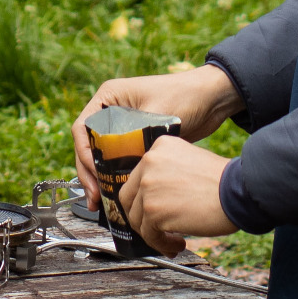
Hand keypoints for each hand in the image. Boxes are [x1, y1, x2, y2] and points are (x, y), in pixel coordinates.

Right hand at [70, 63, 237, 198]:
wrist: (213, 98)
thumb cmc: (186, 95)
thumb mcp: (158, 113)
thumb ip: (139, 136)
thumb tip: (124, 168)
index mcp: (109, 98)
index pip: (83, 129)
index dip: (84, 154)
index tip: (95, 174)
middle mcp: (111, 112)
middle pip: (88, 147)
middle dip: (89, 173)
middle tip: (94, 197)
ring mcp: (122, 128)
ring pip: (101, 158)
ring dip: (99, 180)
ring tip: (99, 203)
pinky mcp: (136, 141)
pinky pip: (118, 163)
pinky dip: (115, 178)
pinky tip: (116, 196)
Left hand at [123, 137, 235, 254]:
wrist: (239, 191)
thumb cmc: (223, 181)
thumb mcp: (191, 162)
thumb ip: (169, 173)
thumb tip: (156, 197)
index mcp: (159, 147)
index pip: (138, 177)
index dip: (144, 198)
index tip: (155, 210)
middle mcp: (149, 163)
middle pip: (130, 197)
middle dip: (142, 217)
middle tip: (157, 228)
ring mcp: (148, 186)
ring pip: (138, 219)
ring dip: (154, 234)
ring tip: (173, 240)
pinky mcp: (153, 210)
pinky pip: (149, 234)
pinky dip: (161, 244)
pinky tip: (178, 245)